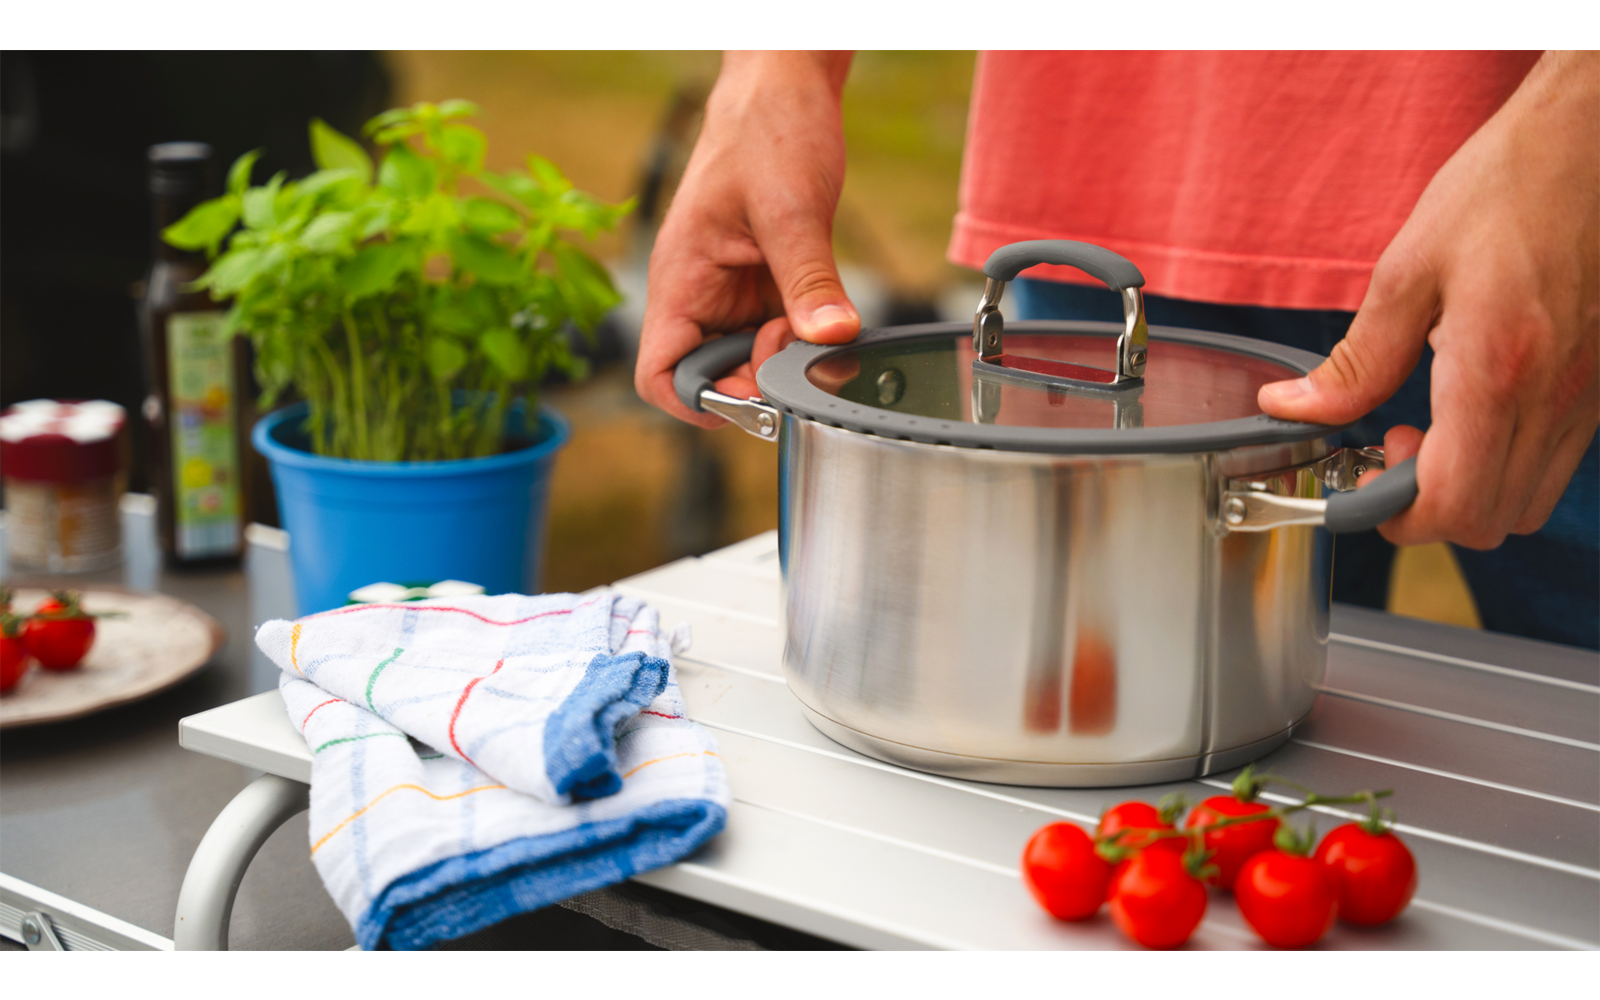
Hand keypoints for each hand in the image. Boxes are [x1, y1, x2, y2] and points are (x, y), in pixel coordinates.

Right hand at [635, 51, 860, 427]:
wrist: (784, 90)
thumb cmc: (765, 131)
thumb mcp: (791, 210)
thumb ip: (809, 281)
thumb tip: (831, 338)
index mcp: (680, 280)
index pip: (661, 374)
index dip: (701, 403)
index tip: (755, 396)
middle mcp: (700, 295)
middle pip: (712, 377)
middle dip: (758, 379)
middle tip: (799, 350)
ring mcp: (732, 293)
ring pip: (751, 359)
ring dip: (786, 358)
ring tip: (814, 324)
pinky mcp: (765, 285)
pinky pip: (780, 332)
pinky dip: (805, 336)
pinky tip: (825, 315)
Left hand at [1259, 51, 1598, 548]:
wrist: (1595, 143)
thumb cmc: (1507, 188)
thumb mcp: (1409, 269)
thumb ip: (1356, 358)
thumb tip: (1293, 407)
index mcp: (1496, 371)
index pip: (1452, 505)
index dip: (1396, 517)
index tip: (1365, 478)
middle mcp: (1554, 398)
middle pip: (1491, 521)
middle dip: (1428, 507)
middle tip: (1393, 445)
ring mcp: (1588, 398)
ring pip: (1529, 503)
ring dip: (1472, 489)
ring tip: (1435, 427)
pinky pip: (1555, 463)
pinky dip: (1507, 462)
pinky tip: (1476, 408)